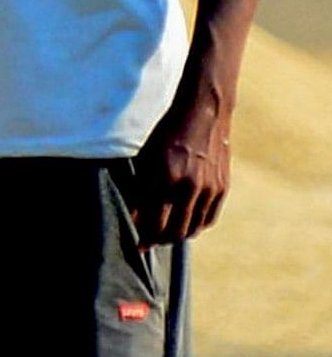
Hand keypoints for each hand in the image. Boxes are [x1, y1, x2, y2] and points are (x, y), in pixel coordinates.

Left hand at [132, 90, 231, 244]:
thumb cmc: (165, 131)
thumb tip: (133, 215)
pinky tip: (185, 225)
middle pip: (173, 231)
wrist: (203, 112)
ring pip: (192, 228)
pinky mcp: (222, 187)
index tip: (135, 244)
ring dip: (177, 235)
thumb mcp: (146, 156)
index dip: (143, 236)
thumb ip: (140, 185)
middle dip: (158, 240)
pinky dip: (196, 226)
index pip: (152, 221)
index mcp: (163, 177)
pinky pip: (208, 218)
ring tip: (165, 235)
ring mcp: (208, 187)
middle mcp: (188, 185)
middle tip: (148, 242)